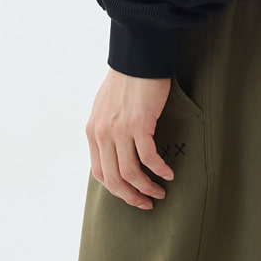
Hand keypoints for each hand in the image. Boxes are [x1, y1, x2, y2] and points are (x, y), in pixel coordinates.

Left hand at [86, 68, 176, 208]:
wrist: (137, 58)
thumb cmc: (126, 81)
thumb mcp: (105, 108)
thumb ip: (106, 130)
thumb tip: (114, 150)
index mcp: (92, 132)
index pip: (99, 173)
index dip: (116, 190)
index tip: (131, 196)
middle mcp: (102, 134)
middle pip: (114, 179)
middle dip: (131, 196)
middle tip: (146, 203)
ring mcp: (119, 130)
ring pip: (131, 172)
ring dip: (147, 187)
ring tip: (160, 192)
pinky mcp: (138, 124)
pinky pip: (148, 157)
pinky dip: (159, 170)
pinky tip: (168, 174)